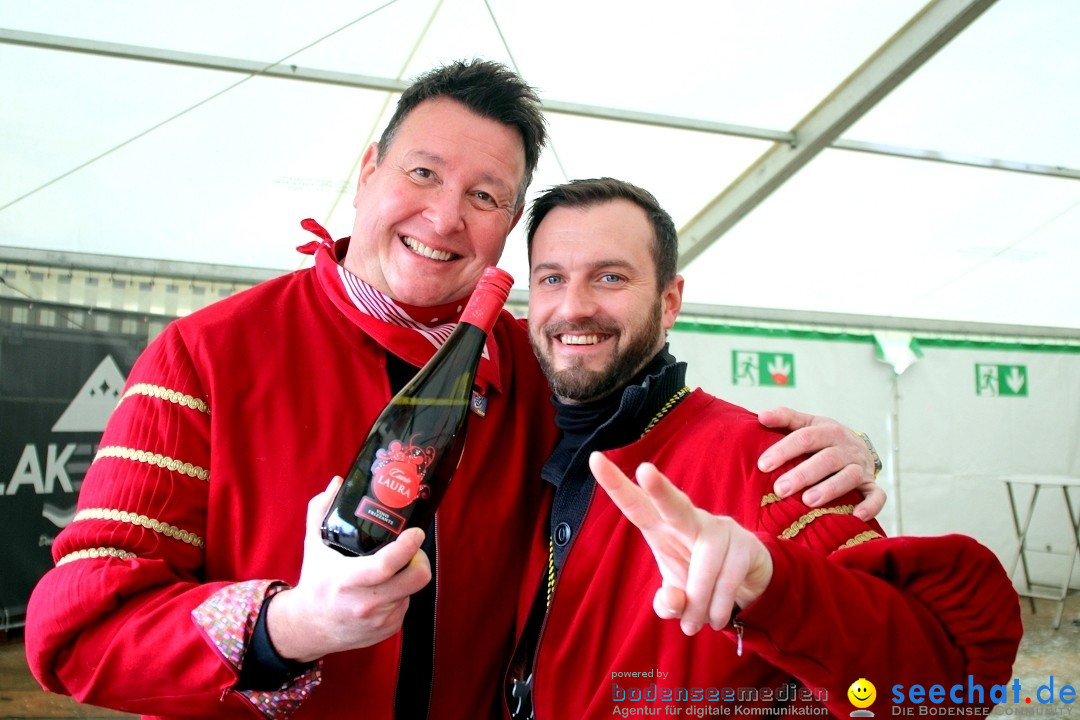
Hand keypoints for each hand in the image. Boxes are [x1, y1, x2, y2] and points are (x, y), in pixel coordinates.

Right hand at [266, 476, 431, 661]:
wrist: (308, 628)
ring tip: (392, 570)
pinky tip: (384, 589)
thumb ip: (321, 511)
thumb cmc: (314, 583)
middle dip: (420, 560)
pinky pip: (406, 605)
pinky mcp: (388, 630)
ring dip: (407, 577)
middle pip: (416, 579)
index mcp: (347, 581)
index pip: (387, 565)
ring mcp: (379, 620)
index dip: (408, 547)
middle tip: (411, 551)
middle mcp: (366, 603)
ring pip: (412, 590)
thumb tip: (338, 482)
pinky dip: (401, 594)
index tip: (416, 533)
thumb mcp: (314, 545)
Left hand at [589, 452, 772, 635]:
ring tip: (694, 624)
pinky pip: (728, 580)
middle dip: (660, 489)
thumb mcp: (677, 596)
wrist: (748, 584)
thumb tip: (674, 602)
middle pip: (675, 504)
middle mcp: (690, 520)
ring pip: (705, 564)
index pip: (635, 504)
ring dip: (698, 603)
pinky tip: (716, 619)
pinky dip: (718, 608)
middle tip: (645, 470)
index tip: (594, 458)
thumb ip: (667, 603)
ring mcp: (721, 529)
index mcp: (662, 527)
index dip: (615, 484)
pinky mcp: (746, 544)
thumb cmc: (700, 580)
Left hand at [756, 407, 884, 520]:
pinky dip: (870, 506)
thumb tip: (762, 416)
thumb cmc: (825, 439)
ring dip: (830, 489)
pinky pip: (876, 496)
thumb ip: (786, 418)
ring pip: (849, 477)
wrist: (860, 447)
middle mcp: (846, 448)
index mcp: (828, 431)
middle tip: (780, 489)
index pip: (805, 437)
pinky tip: (856, 516)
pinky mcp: (871, 485)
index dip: (784, 450)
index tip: (763, 465)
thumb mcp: (808, 423)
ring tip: (808, 501)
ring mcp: (861, 467)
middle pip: (826, 459)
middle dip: (803, 475)